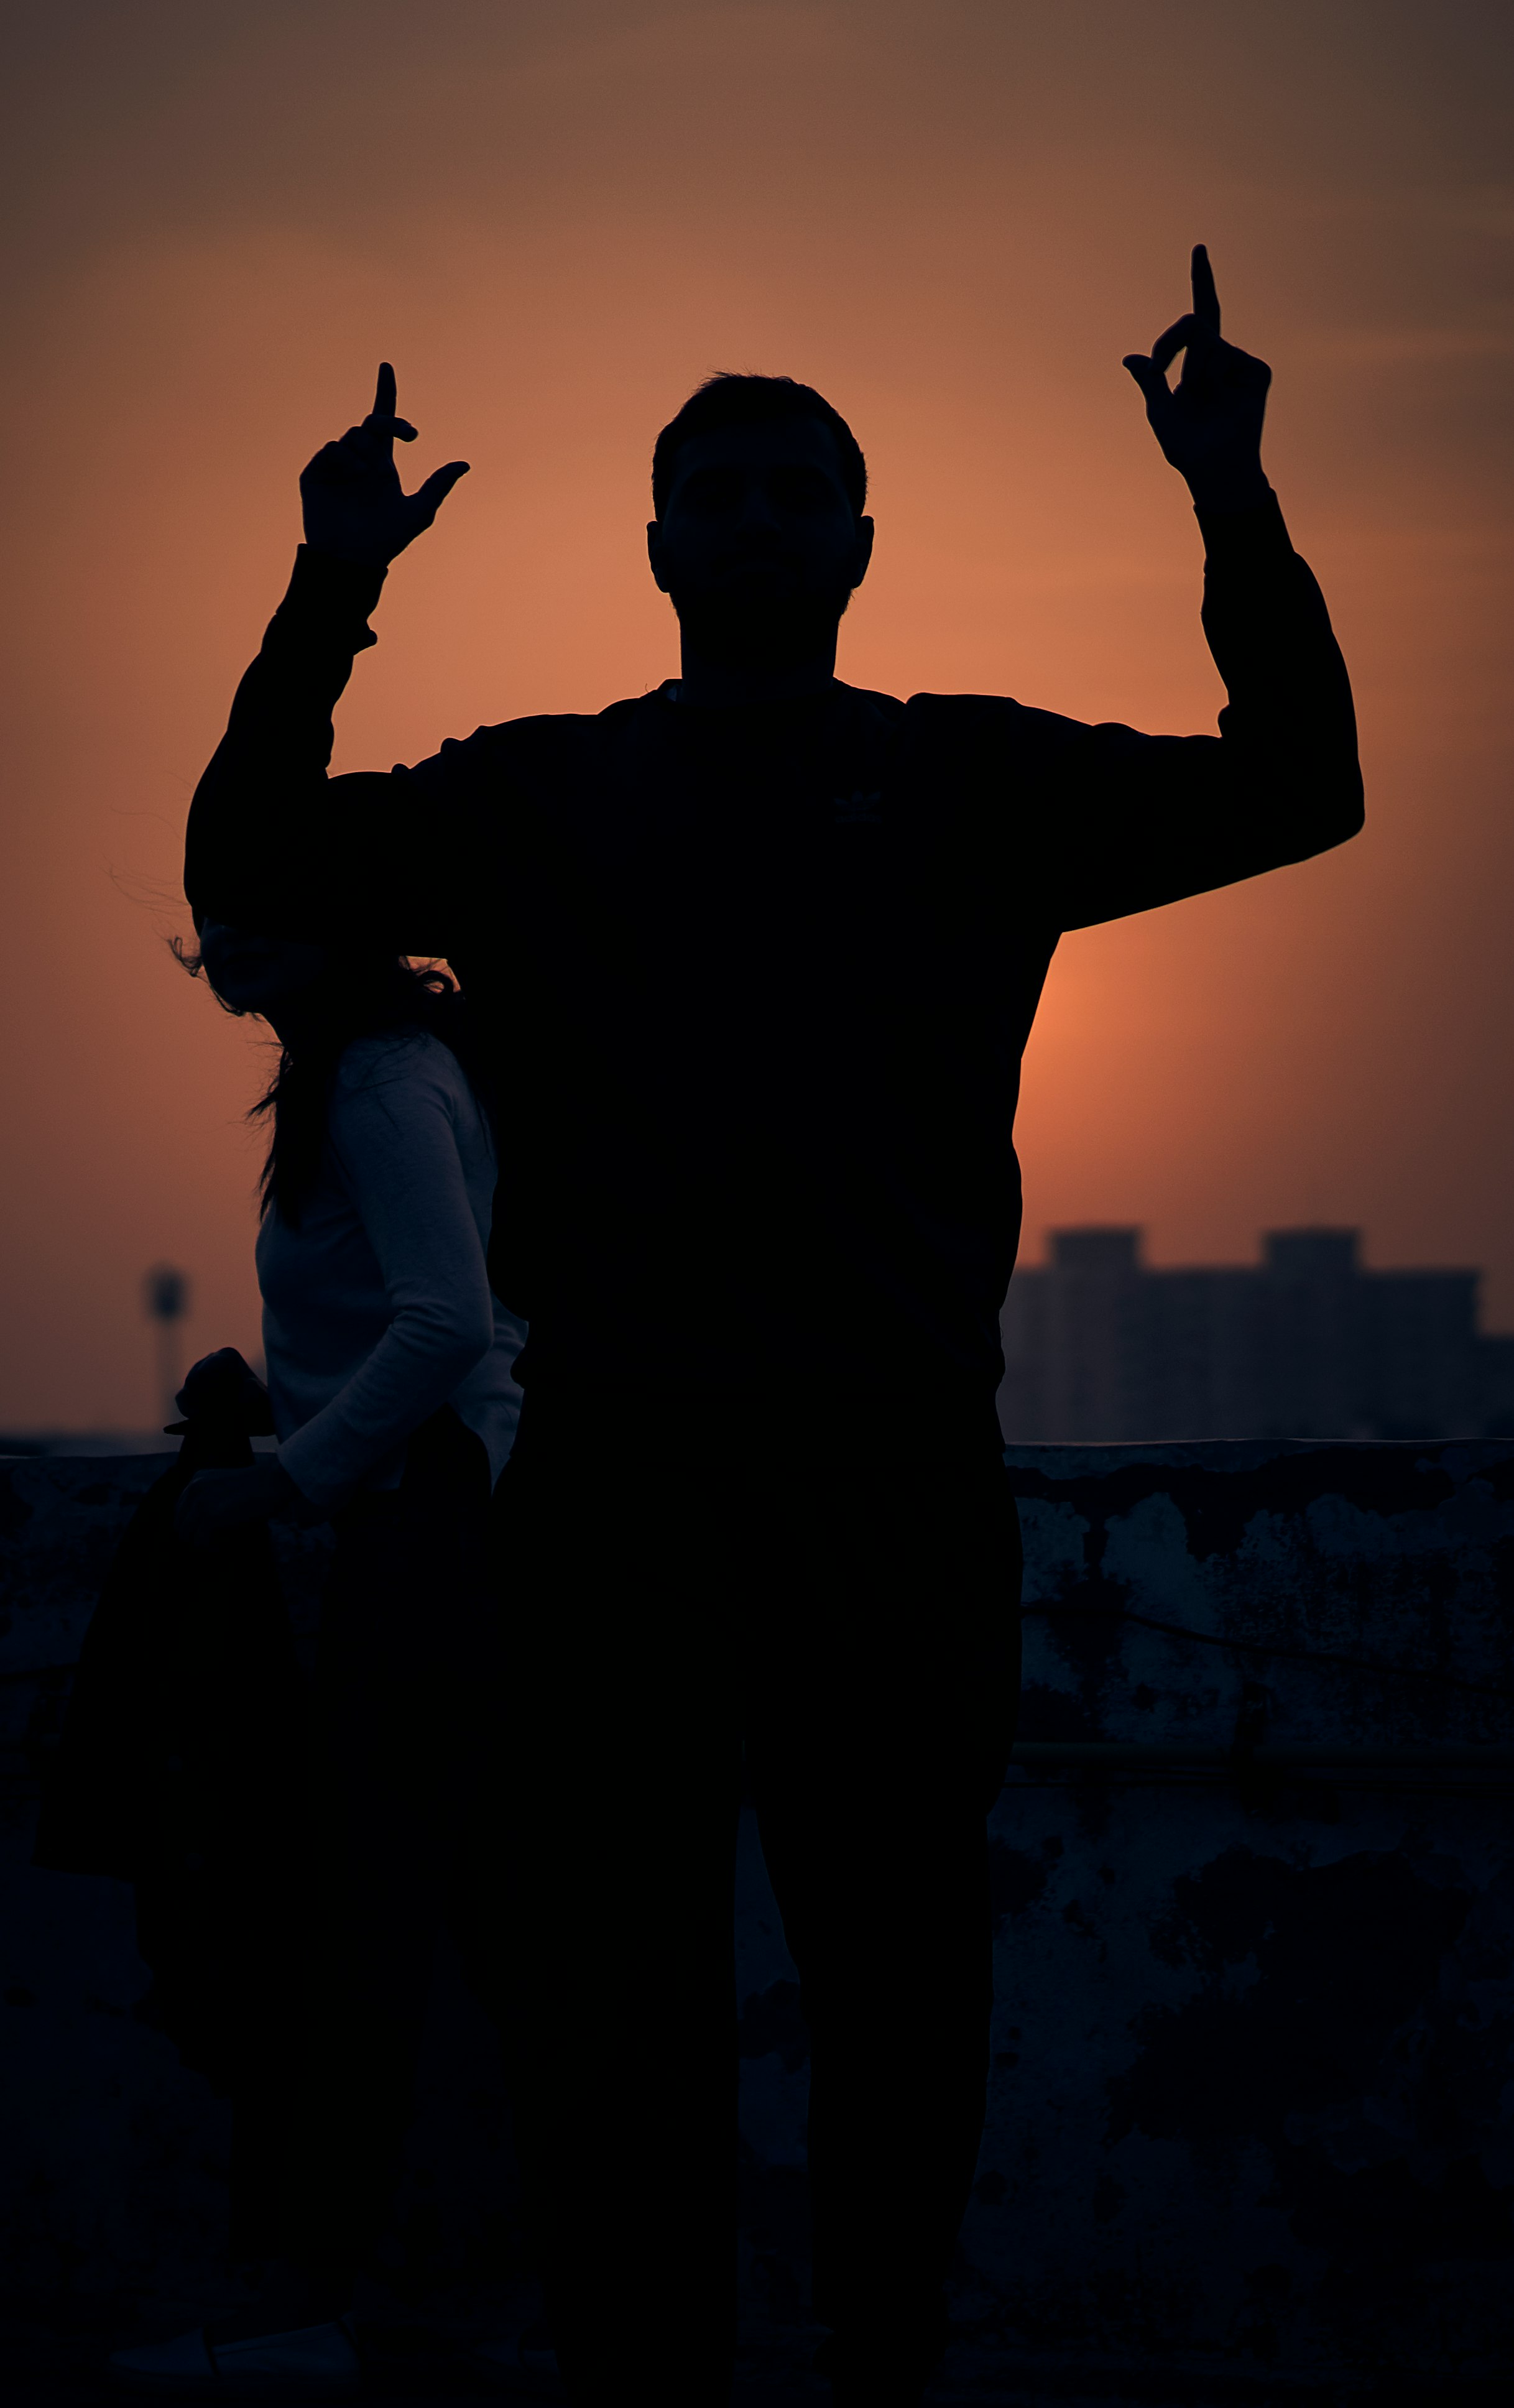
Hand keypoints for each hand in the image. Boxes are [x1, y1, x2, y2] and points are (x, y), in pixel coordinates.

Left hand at [174, 1459, 315, 1546]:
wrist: (274, 1481)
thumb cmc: (258, 1486)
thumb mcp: (225, 1486)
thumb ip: (209, 1497)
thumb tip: (199, 1525)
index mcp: (196, 1480)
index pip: (180, 1511)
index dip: (194, 1526)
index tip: (211, 1532)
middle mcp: (194, 1488)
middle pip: (180, 1525)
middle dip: (196, 1536)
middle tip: (216, 1539)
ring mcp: (200, 1502)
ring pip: (187, 1536)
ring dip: (203, 1543)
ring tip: (222, 1542)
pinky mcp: (209, 1517)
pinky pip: (201, 1542)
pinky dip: (213, 1547)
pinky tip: (226, 1543)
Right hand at [299, 363, 469, 567]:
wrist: (352, 559)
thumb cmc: (386, 541)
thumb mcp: (419, 512)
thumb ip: (439, 485)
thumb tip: (464, 464)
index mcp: (382, 465)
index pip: (384, 422)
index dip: (385, 394)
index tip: (386, 367)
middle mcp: (360, 460)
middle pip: (372, 423)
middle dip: (390, 422)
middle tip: (408, 434)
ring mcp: (337, 466)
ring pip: (354, 435)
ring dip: (367, 450)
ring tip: (368, 477)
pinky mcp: (316, 473)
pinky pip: (332, 449)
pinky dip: (345, 459)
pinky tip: (353, 476)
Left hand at [1123, 246, 1270, 511]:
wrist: (1215, 470)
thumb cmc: (1187, 448)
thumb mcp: (1159, 411)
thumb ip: (1150, 380)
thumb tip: (1128, 358)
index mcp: (1197, 365)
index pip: (1200, 317)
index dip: (1202, 281)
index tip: (1199, 248)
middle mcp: (1220, 359)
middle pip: (1195, 321)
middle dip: (1171, 341)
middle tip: (1161, 367)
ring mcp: (1240, 364)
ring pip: (1206, 341)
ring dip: (1193, 371)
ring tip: (1203, 401)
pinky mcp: (1257, 371)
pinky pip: (1224, 356)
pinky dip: (1212, 376)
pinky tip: (1222, 400)